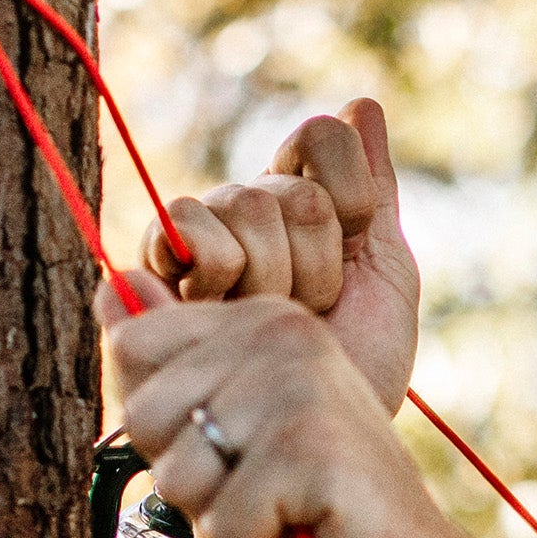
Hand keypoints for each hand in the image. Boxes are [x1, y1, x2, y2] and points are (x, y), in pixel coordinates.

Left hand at [97, 275, 536, 537]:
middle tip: (264, 485)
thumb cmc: (308, 506)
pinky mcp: (313, 448)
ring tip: (287, 508)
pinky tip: (309, 530)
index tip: (231, 440)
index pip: (132, 345)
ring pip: (179, 473)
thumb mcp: (227, 425)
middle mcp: (285, 333)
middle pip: (143, 415)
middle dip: (191, 477)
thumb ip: (169, 362)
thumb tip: (110, 283)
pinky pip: (224, 522)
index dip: (163, 422)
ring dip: (226, 515)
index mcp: (262, 318)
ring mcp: (301, 386)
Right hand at [142, 98, 420, 414]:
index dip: (351, 199)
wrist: (316, 435)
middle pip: (289, 186)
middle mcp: (242, 207)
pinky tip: (222, 309)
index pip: (322, 137)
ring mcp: (195, 239)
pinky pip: (176, 229)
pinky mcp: (152, 274)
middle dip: (317, 262)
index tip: (356, 248)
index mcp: (298, 197)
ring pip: (241, 206)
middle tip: (312, 308)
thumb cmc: (355, 363)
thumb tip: (363, 102)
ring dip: (273, 280)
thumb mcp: (385, 277)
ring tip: (270, 320)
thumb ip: (376, 190)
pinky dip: (212, 272)